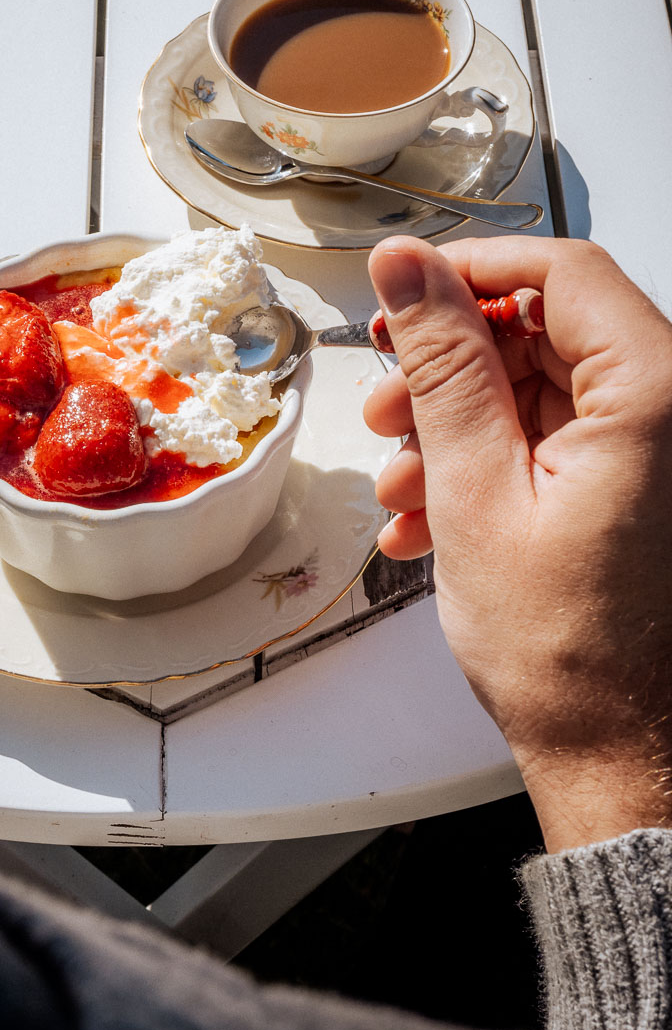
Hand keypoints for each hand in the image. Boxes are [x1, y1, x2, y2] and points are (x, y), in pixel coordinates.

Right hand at [364, 236, 671, 850]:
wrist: (620, 759)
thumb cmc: (567, 653)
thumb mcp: (475, 491)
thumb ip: (441, 365)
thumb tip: (405, 270)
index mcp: (655, 396)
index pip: (560, 270)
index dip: (467, 273)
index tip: (400, 297)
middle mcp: (671, 411)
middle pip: (544, 330)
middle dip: (449, 367)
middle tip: (386, 404)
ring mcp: (655, 452)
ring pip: (539, 388)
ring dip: (456, 425)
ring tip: (401, 484)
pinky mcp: (636, 485)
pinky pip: (553, 440)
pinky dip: (487, 463)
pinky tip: (431, 516)